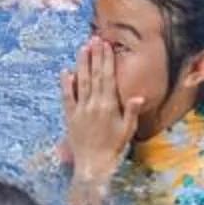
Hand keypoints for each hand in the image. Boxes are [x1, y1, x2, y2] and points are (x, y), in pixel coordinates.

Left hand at [57, 38, 141, 186]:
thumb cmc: (114, 148)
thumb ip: (130, 111)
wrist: (93, 165)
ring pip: (80, 82)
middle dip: (94, 56)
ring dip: (81, 64)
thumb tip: (138, 95)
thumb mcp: (127, 130)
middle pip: (93, 75)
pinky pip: (67, 97)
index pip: (107, 77)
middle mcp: (93, 104)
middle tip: (94, 39)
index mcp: (108, 106)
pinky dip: (66, 84)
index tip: (106, 46)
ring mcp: (80, 109)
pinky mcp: (70, 117)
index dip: (106, 60)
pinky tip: (66, 71)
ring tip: (83, 48)